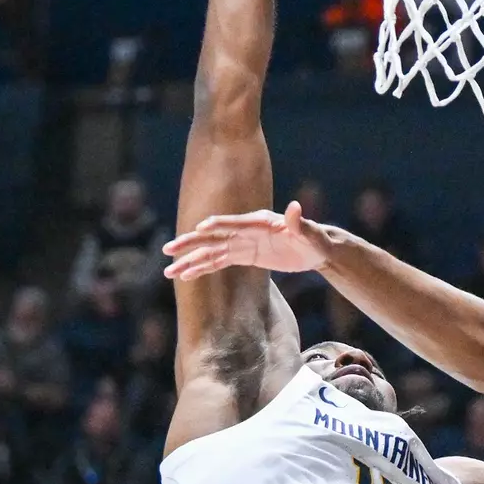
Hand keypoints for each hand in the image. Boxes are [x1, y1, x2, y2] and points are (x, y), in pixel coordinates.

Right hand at [164, 200, 333, 280]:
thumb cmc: (314, 240)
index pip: (234, 223)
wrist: (315, 250)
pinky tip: (187, 276)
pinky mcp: (243, 256)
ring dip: (190, 260)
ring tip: (170, 272)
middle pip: (213, 237)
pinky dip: (202, 268)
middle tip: (168, 249)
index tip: (199, 228)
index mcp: (259, 222)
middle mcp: (246, 231)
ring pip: (211, 252)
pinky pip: (218, 262)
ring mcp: (242, 244)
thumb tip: (295, 207)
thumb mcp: (310, 234)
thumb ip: (300, 223)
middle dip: (191, 242)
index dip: (217, 225)